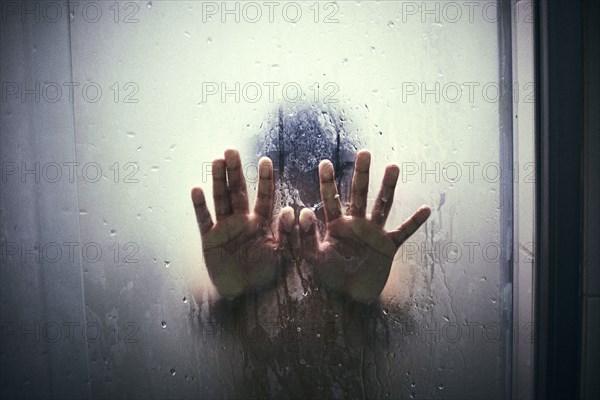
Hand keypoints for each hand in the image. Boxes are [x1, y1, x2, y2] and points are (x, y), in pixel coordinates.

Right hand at [191, 149, 294, 299]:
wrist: (243, 296)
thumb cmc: (265, 276)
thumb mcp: (281, 255)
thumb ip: (287, 233)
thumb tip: (293, 210)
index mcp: (261, 223)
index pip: (264, 196)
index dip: (264, 179)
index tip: (265, 160)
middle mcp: (242, 221)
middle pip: (238, 191)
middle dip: (235, 171)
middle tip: (232, 150)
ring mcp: (224, 229)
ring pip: (220, 199)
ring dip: (218, 181)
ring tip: (216, 161)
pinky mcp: (209, 240)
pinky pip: (203, 220)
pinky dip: (199, 206)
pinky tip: (196, 190)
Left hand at [298, 150, 430, 303]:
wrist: (347, 301)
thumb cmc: (327, 280)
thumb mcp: (313, 258)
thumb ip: (307, 236)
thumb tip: (302, 210)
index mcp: (336, 225)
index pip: (330, 198)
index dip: (328, 182)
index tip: (324, 162)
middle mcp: (356, 225)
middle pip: (359, 194)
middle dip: (362, 174)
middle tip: (364, 152)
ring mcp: (373, 234)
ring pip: (382, 205)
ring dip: (388, 187)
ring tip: (393, 166)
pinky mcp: (388, 247)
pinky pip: (403, 232)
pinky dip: (415, 223)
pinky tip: (426, 209)